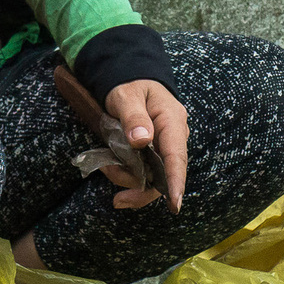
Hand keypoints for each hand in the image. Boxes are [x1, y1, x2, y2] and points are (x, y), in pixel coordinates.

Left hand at [101, 79, 187, 210]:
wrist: (131, 79)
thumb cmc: (130, 84)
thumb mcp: (127, 96)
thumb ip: (133, 117)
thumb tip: (142, 141)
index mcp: (171, 121)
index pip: (177, 157)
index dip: (176, 182)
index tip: (175, 204)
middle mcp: (173, 137)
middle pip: (165, 175)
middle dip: (140, 188)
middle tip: (117, 198)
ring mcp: (165, 146)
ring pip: (153, 177)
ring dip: (129, 179)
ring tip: (107, 168)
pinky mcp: (155, 152)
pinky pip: (146, 172)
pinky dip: (128, 175)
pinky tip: (112, 169)